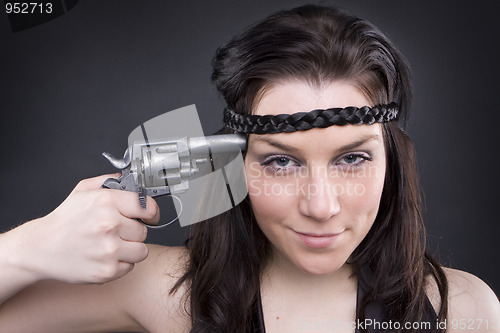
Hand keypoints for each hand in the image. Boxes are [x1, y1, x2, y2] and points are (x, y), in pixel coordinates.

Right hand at [12, 174, 159, 284]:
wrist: (39, 248)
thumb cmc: (63, 221)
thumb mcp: (83, 191)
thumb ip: (108, 182)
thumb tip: (128, 178)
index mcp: (106, 202)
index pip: (148, 207)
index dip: (151, 213)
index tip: (150, 217)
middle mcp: (108, 225)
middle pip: (144, 231)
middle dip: (132, 232)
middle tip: (114, 232)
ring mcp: (108, 250)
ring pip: (141, 250)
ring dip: (130, 249)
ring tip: (111, 245)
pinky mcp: (106, 271)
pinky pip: (129, 267)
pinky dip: (120, 264)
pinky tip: (103, 257)